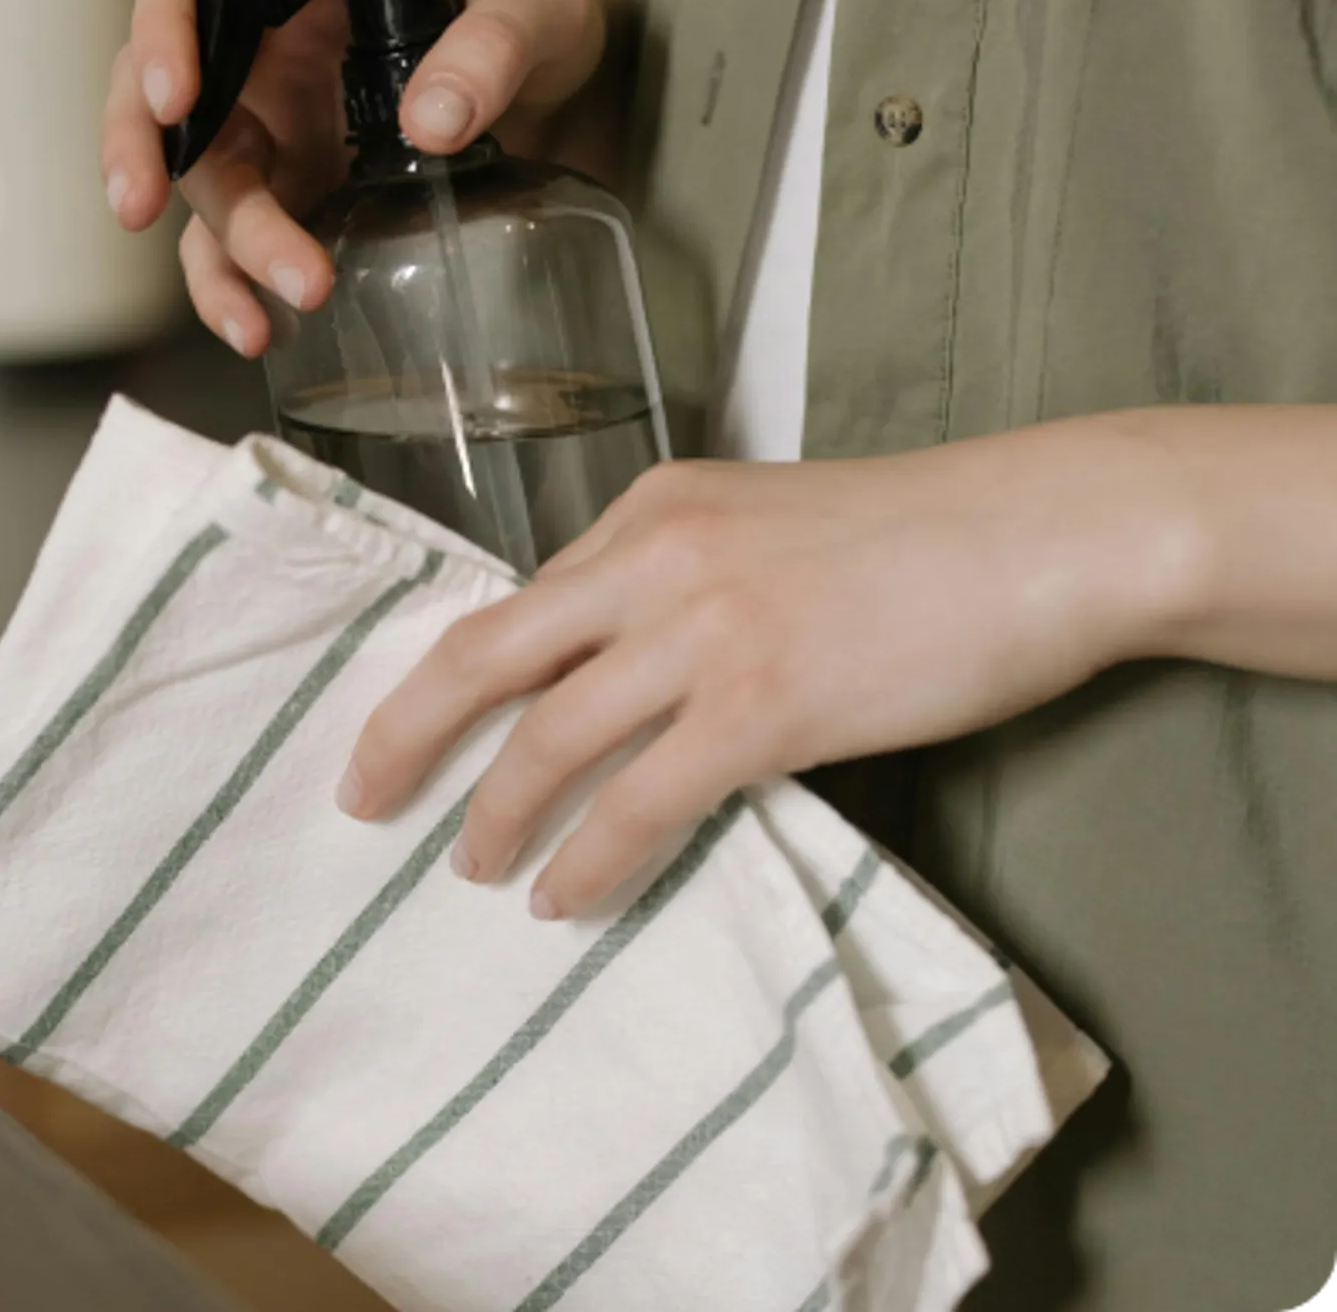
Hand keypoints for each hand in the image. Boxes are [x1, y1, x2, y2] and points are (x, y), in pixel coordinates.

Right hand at [99, 0, 608, 354]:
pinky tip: (262, 331)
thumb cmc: (536, 17)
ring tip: (274, 309)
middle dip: (141, 151)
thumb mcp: (533, 6)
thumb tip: (430, 120)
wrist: (568, 85)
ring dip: (223, 250)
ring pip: (203, 186)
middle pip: (162, 94)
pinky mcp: (296, 201)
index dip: (160, 31)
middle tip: (140, 207)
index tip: (176, 94)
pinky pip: (234, 250)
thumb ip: (490, 45)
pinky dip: (234, 293)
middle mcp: (265, 54)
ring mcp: (275, 133)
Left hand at [337, 418, 1205, 919]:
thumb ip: (686, 577)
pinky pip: (640, 802)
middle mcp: (655, 556)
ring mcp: (704, 631)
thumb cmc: (920, 534)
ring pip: (549, 738)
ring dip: (495, 814)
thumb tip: (622, 668)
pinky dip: (587, 859)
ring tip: (472, 868)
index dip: (456, 672)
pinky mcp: (763, 706)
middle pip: (488, 654)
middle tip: (362, 796)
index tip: (413, 722)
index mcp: (654, 504)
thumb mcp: (770, 524)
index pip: (525, 599)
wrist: (1039, 534)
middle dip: (407, 731)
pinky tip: (564, 898)